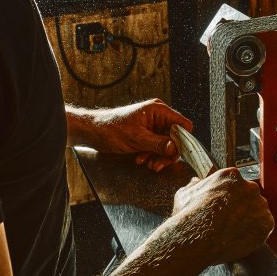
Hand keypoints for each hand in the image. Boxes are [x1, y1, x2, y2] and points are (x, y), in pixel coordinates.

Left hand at [69, 99, 192, 171]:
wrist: (93, 131)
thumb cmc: (112, 129)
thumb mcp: (137, 139)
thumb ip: (159, 144)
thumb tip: (176, 148)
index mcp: (158, 110)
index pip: (183, 124)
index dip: (183, 140)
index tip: (177, 154)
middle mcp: (158, 115)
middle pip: (176, 136)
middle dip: (168, 152)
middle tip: (159, 165)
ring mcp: (152, 124)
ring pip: (166, 143)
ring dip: (158, 156)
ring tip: (148, 164)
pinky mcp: (147, 132)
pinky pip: (156, 145)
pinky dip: (151, 154)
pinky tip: (141, 159)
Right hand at [171, 168, 273, 264]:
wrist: (197, 237)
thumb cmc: (189, 215)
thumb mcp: (185, 194)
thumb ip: (194, 185)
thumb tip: (196, 182)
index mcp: (231, 175)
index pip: (235, 183)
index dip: (228, 197)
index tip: (223, 207)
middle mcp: (249, 186)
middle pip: (249, 195)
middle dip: (241, 206)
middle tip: (229, 220)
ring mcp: (260, 205)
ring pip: (258, 211)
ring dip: (250, 219)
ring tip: (234, 231)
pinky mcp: (266, 223)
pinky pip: (265, 226)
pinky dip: (257, 232)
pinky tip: (242, 238)